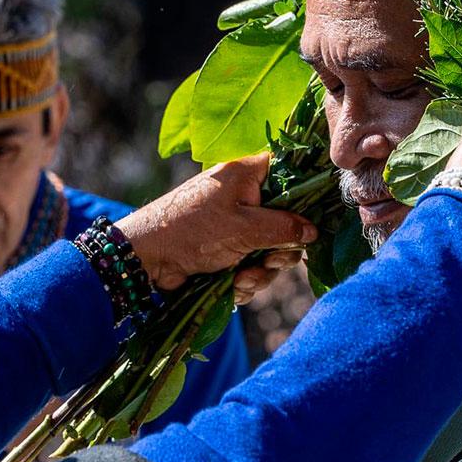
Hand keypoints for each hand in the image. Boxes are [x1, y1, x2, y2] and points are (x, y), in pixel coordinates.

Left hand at [118, 154, 316, 292]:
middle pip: (284, 222)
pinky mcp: (225, 251)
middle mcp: (243, 197)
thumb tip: (314, 231)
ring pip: (269, 250)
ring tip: (241, 279)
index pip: (290, 174)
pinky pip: (251, 266)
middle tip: (271, 261)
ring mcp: (234, 225)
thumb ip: (284, 228)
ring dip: (260, 271)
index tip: (309, 224)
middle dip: (279, 250)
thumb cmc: (194, 230)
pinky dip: (245, 280)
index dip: (304, 199)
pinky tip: (232, 287)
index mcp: (247, 175)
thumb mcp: (244, 227)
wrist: (147, 259)